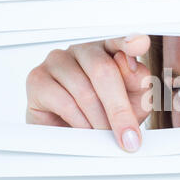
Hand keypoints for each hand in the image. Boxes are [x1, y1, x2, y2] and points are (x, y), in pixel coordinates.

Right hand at [26, 34, 151, 151]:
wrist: (76, 138)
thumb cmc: (108, 115)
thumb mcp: (135, 102)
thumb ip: (139, 82)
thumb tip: (131, 66)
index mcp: (109, 50)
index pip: (120, 41)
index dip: (128, 42)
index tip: (141, 43)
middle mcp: (83, 51)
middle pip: (103, 70)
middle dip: (119, 109)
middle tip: (128, 136)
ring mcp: (58, 61)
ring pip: (84, 91)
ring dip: (99, 120)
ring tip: (105, 135)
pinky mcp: (38, 79)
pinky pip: (63, 102)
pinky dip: (79, 122)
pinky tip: (85, 131)